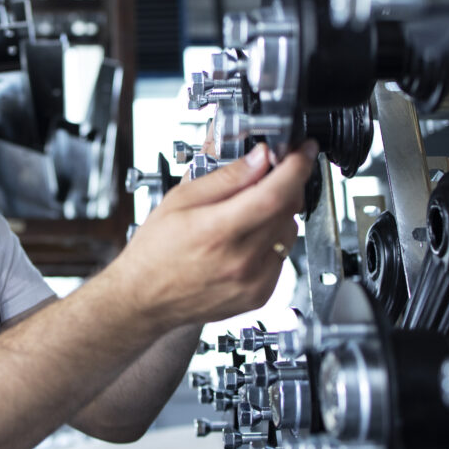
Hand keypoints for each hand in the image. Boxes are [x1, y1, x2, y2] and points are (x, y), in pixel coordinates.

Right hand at [113, 140, 317, 327]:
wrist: (145, 298)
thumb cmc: (155, 251)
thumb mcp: (180, 200)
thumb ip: (225, 178)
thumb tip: (259, 158)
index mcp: (218, 231)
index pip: (274, 194)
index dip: (296, 167)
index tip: (303, 150)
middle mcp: (241, 260)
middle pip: (287, 209)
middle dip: (285, 184)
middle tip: (267, 176)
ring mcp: (253, 281)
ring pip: (288, 232)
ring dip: (278, 213)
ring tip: (245, 214)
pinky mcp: (260, 294)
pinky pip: (282, 256)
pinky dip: (271, 240)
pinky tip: (244, 240)